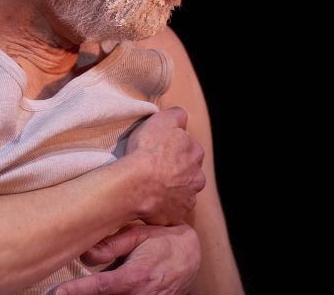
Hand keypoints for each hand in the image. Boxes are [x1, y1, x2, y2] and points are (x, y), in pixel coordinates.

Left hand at [54, 223, 200, 294]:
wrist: (191, 257)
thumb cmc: (162, 241)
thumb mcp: (139, 235)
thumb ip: (113, 244)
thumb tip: (86, 254)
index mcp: (136, 276)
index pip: (101, 287)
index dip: (78, 291)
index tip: (58, 292)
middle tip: (57, 294)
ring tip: (67, 293)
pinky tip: (88, 293)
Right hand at [123, 107, 205, 224]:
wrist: (137, 183)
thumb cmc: (149, 150)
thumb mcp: (163, 120)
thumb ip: (177, 115)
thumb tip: (182, 116)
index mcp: (195, 154)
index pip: (190, 149)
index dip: (175, 149)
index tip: (161, 150)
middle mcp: (196, 178)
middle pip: (189, 174)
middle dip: (177, 173)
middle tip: (156, 170)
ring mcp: (186, 200)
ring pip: (181, 194)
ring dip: (171, 192)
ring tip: (150, 188)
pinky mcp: (174, 218)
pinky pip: (169, 213)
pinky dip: (162, 209)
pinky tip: (149, 202)